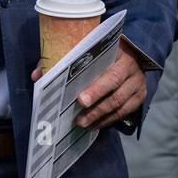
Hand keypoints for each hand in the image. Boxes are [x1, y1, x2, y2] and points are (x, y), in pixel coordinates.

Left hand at [30, 47, 145, 129]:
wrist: (132, 58)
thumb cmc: (102, 56)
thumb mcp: (87, 52)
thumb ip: (63, 60)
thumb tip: (38, 75)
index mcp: (117, 52)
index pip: (107, 67)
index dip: (95, 85)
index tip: (80, 98)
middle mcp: (130, 68)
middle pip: (114, 86)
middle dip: (96, 101)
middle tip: (78, 114)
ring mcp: (137, 83)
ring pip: (119, 102)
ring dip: (99, 115)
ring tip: (82, 123)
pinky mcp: (139, 97)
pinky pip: (124, 112)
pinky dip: (108, 120)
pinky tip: (94, 125)